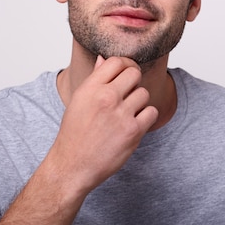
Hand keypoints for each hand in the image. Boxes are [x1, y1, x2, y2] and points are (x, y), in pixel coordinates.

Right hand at [48, 55, 157, 193]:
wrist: (73, 166)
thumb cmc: (75, 133)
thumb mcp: (79, 101)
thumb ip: (95, 79)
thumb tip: (104, 59)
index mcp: (90, 88)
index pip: (116, 61)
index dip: (124, 66)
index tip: (124, 75)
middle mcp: (106, 98)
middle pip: (134, 73)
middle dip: (133, 82)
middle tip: (128, 95)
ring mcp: (120, 114)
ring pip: (144, 93)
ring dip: (139, 102)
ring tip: (127, 113)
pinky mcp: (133, 131)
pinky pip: (152, 112)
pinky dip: (146, 118)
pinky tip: (134, 124)